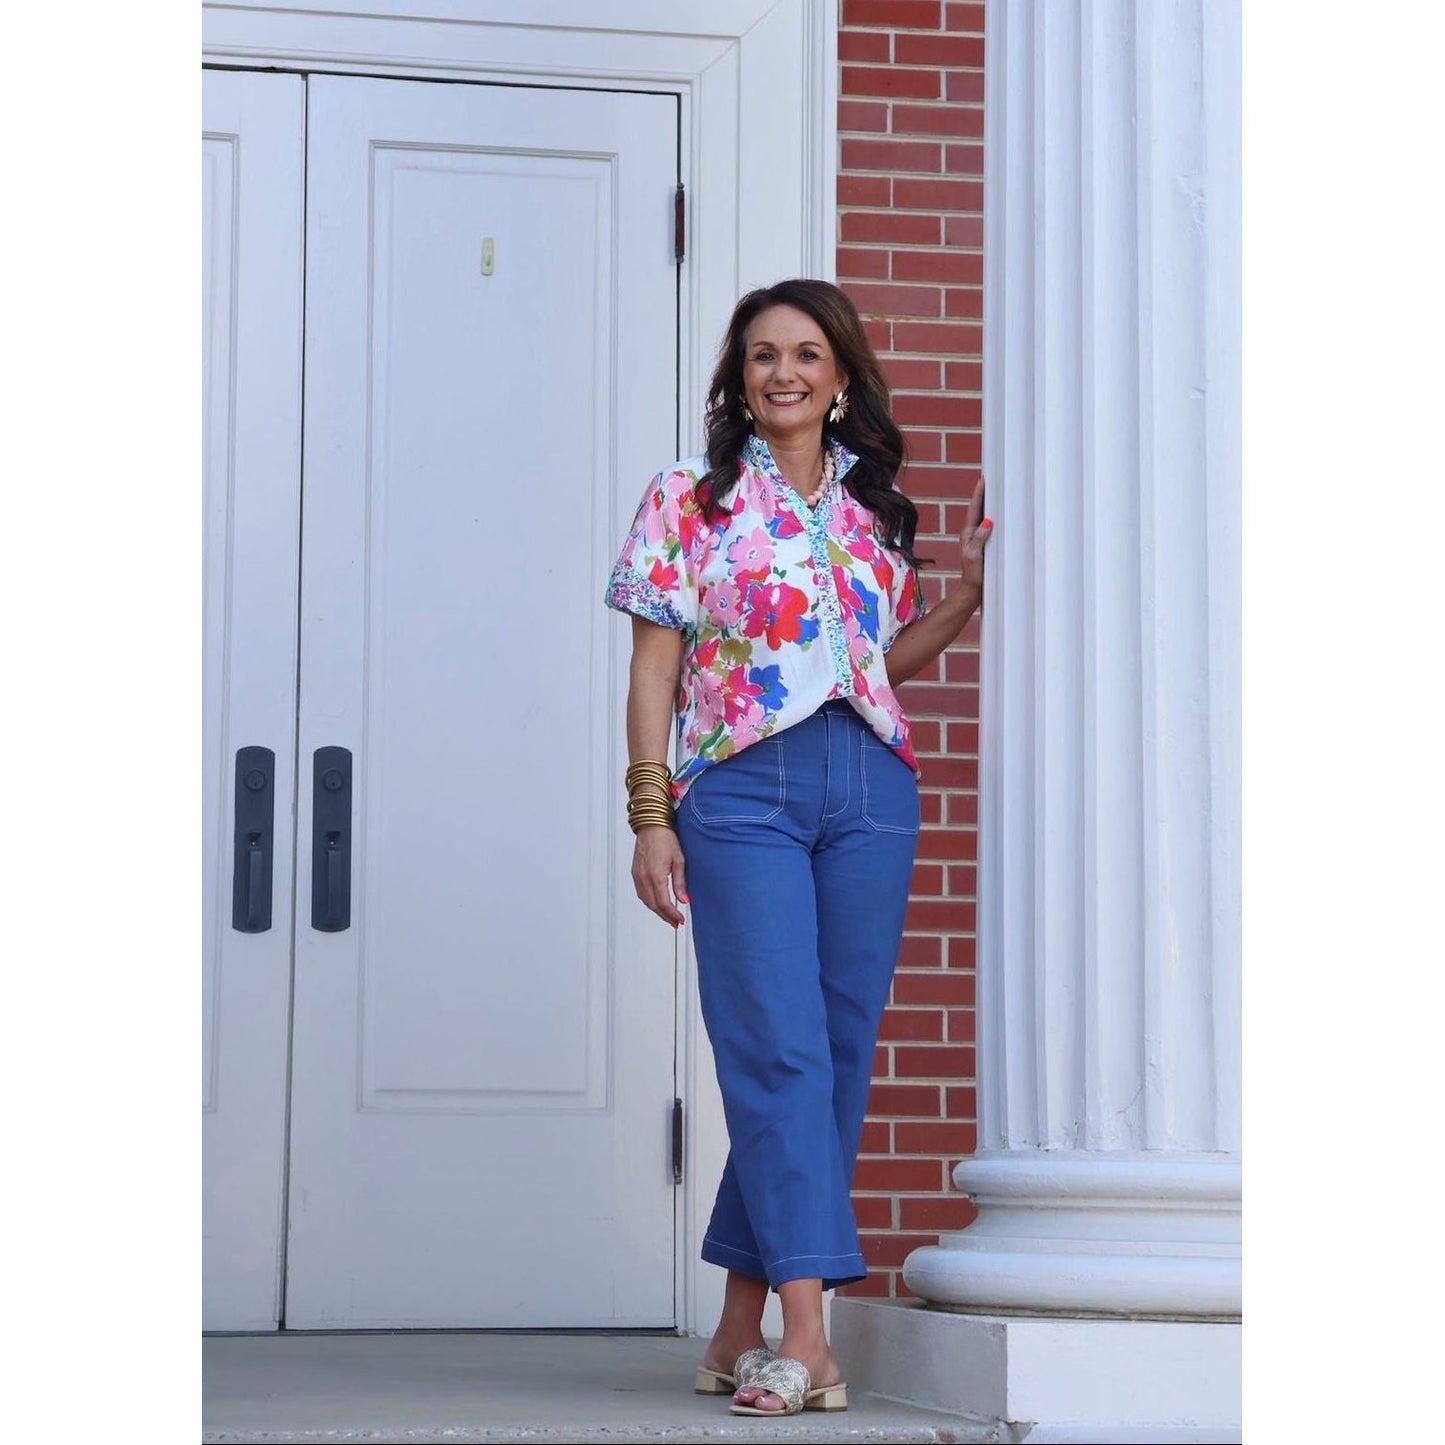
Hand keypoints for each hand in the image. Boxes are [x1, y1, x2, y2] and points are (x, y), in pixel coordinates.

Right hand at [631, 826, 689, 927]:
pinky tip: (657, 903)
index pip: (663, 903)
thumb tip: (685, 900)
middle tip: (675, 923)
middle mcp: (644, 877)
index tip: (680, 920)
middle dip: (665, 916)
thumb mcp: (679, 860)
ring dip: (656, 910)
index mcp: (656, 875)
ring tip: (668, 916)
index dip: (672, 915)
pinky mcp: (635, 872)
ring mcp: (637, 875)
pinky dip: (649, 901)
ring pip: (645, 900)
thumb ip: (681, 883)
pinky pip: (641, 892)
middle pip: (653, 905)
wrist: (651, 825)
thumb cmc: (666, 839)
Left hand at [960, 474, 992, 593]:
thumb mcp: (974, 556)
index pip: (974, 508)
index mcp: (968, 532)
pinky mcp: (988, 544)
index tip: (984, 478)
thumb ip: (979, 539)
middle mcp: (973, 532)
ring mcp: (980, 538)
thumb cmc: (973, 574)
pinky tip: (1006, 512)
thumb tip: (988, 521)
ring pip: (987, 516)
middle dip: (986, 493)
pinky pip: (993, 526)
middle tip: (994, 477)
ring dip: (993, 503)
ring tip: (1001, 489)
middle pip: (981, 508)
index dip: (979, 493)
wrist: (974, 590)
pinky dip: (999, 516)